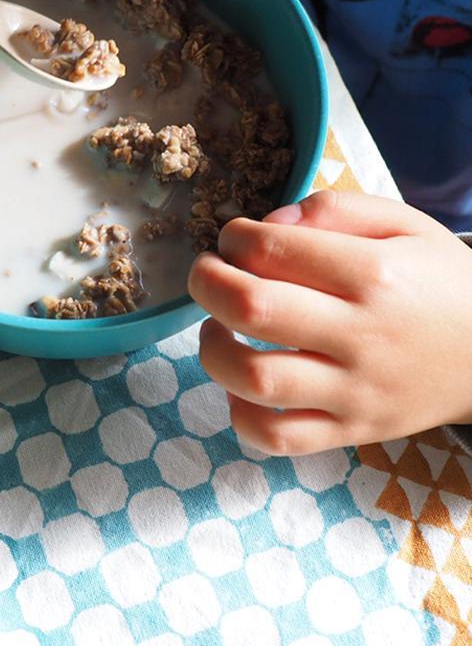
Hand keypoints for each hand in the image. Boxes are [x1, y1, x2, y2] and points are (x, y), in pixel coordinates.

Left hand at [188, 190, 471, 454]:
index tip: (234, 238)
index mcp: (373, 274)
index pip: (273, 250)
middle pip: (253, 308)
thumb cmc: (439, 282)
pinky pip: (279, 437)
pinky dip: (241, 415)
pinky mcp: (351, 430)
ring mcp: (355, 391)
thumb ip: (334, 209)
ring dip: (213, 348)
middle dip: (206, 282)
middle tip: (207, 273)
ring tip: (217, 326)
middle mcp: (361, 335)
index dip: (234, 238)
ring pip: (256, 379)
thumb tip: (268, 223)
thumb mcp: (404, 224)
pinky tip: (240, 385)